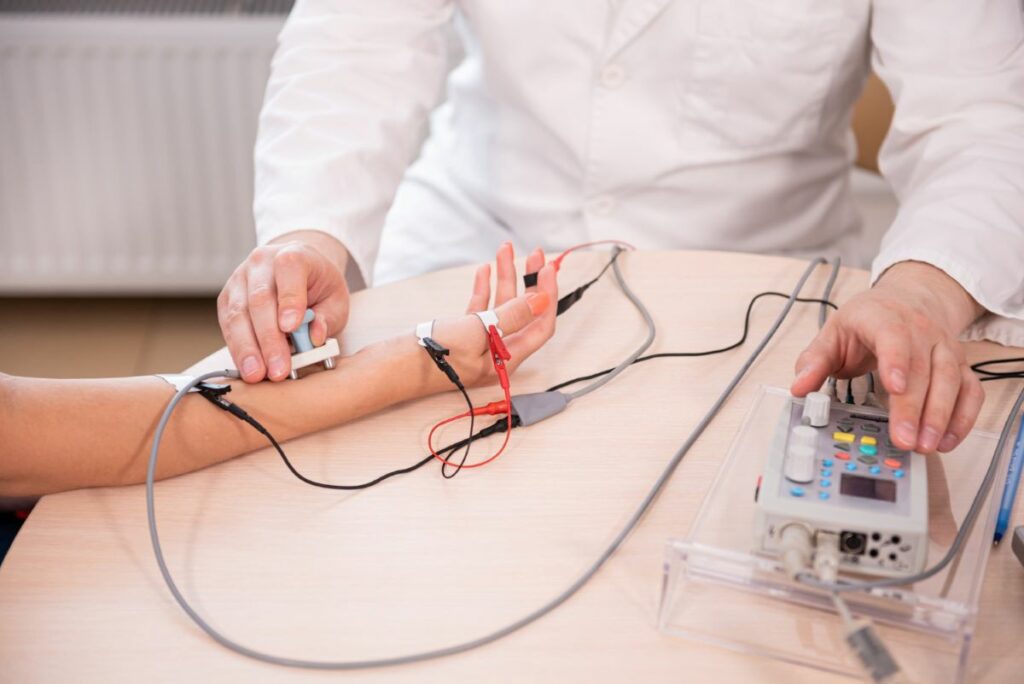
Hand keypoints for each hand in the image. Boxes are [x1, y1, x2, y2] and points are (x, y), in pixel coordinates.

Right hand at [218, 231, 349, 382]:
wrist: (296, 269)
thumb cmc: (318, 286)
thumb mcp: (336, 299)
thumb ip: (328, 317)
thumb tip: (315, 336)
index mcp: (293, 254)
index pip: (289, 269)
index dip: (289, 299)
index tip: (291, 327)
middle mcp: (261, 262)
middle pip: (260, 299)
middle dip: (268, 339)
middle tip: (277, 369)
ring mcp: (240, 279)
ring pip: (238, 314)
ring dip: (247, 348)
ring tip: (257, 374)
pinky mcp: (227, 298)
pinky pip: (228, 324)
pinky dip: (237, 348)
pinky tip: (247, 367)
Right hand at [429, 242, 557, 387]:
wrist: (393, 366)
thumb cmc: (432, 356)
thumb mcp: (477, 332)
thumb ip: (512, 316)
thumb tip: (543, 301)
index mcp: (506, 360)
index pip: (540, 326)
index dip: (546, 296)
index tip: (546, 269)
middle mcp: (496, 354)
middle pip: (523, 313)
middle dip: (530, 282)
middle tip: (535, 256)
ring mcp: (479, 344)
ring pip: (501, 307)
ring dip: (504, 278)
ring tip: (505, 251)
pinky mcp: (461, 336)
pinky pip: (480, 310)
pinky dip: (484, 289)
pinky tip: (484, 271)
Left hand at [791, 261, 984, 453]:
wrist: (909, 299)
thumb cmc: (869, 319)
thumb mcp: (833, 332)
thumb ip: (814, 361)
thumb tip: (798, 388)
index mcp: (884, 318)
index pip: (893, 337)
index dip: (896, 362)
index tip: (894, 387)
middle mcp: (921, 331)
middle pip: (923, 369)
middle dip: (914, 408)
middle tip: (904, 439)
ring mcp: (944, 348)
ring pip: (951, 381)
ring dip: (940, 417)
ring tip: (924, 446)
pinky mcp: (961, 366)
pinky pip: (971, 392)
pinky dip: (963, 417)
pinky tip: (946, 440)